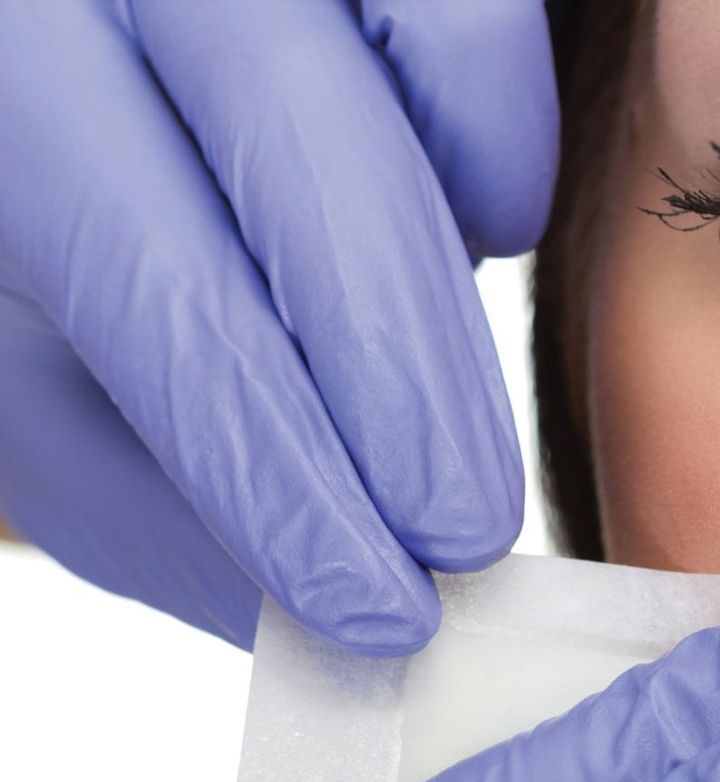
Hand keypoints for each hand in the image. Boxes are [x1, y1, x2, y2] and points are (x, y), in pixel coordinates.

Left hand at [0, 2, 556, 653]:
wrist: (82, 64)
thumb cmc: (59, 232)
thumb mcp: (41, 371)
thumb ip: (149, 495)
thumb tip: (304, 613)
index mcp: (1, 104)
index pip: (166, 298)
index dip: (284, 468)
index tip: (374, 607)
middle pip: (307, 182)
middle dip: (409, 391)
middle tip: (465, 539)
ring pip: (403, 97)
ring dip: (451, 293)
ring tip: (444, 411)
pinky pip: (472, 27)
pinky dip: (498, 152)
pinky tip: (473, 229)